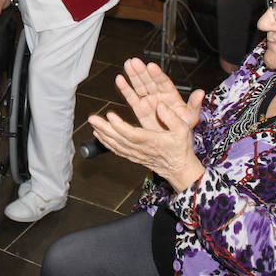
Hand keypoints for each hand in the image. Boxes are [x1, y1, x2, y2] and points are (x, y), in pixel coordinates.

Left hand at [89, 104, 204, 192]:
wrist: (179, 168)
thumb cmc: (180, 148)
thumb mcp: (183, 130)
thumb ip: (172, 118)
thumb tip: (161, 106)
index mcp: (152, 141)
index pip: (132, 134)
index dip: (120, 126)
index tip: (110, 115)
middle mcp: (141, 149)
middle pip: (119, 139)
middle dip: (104, 128)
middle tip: (93, 118)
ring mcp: (135, 154)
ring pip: (115, 145)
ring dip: (102, 134)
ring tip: (93, 123)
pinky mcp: (132, 156)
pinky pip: (116, 150)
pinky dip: (106, 143)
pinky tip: (98, 135)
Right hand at [116, 58, 203, 130]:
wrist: (172, 144)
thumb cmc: (183, 129)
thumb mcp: (191, 117)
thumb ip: (194, 105)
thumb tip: (201, 92)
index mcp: (171, 96)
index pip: (164, 83)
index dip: (157, 75)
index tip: (151, 66)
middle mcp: (159, 95)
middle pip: (149, 81)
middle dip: (142, 71)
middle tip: (134, 61)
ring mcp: (149, 101)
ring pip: (139, 86)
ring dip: (133, 75)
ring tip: (128, 64)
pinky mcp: (139, 108)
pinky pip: (131, 97)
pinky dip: (125, 89)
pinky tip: (119, 79)